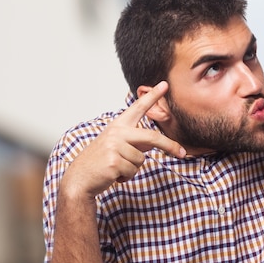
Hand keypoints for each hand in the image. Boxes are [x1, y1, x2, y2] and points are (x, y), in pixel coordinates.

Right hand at [61, 81, 185, 198]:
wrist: (80, 178)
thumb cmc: (101, 161)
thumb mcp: (118, 146)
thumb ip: (136, 141)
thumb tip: (156, 143)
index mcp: (118, 126)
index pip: (138, 108)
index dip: (152, 96)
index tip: (165, 84)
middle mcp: (116, 132)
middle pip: (152, 137)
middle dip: (170, 146)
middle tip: (183, 153)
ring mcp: (114, 146)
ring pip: (141, 160)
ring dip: (132, 169)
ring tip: (116, 167)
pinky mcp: (114, 161)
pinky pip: (133, 171)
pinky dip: (126, 177)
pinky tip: (113, 174)